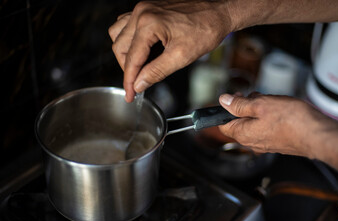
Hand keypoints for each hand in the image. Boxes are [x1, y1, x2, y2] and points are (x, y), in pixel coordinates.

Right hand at [109, 0, 232, 101]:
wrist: (218, 13)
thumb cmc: (206, 29)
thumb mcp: (181, 56)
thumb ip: (156, 71)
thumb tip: (139, 84)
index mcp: (148, 23)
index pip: (131, 58)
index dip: (129, 81)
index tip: (131, 95)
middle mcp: (142, 12)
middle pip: (119, 47)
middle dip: (127, 68)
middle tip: (137, 84)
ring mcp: (144, 8)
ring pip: (118, 34)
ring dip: (125, 54)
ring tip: (138, 68)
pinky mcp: (148, 9)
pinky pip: (127, 25)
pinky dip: (129, 40)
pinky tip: (141, 50)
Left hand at [218, 92, 328, 157]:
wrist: (316, 135)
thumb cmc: (291, 120)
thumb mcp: (260, 105)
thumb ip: (239, 104)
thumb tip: (223, 101)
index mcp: (243, 134)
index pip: (223, 125)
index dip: (226, 110)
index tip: (234, 99)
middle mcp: (251, 142)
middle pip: (239, 122)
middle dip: (245, 107)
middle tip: (256, 97)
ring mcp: (264, 144)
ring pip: (253, 124)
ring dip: (258, 111)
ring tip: (271, 102)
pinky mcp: (276, 143)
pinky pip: (265, 128)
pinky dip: (268, 118)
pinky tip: (279, 111)